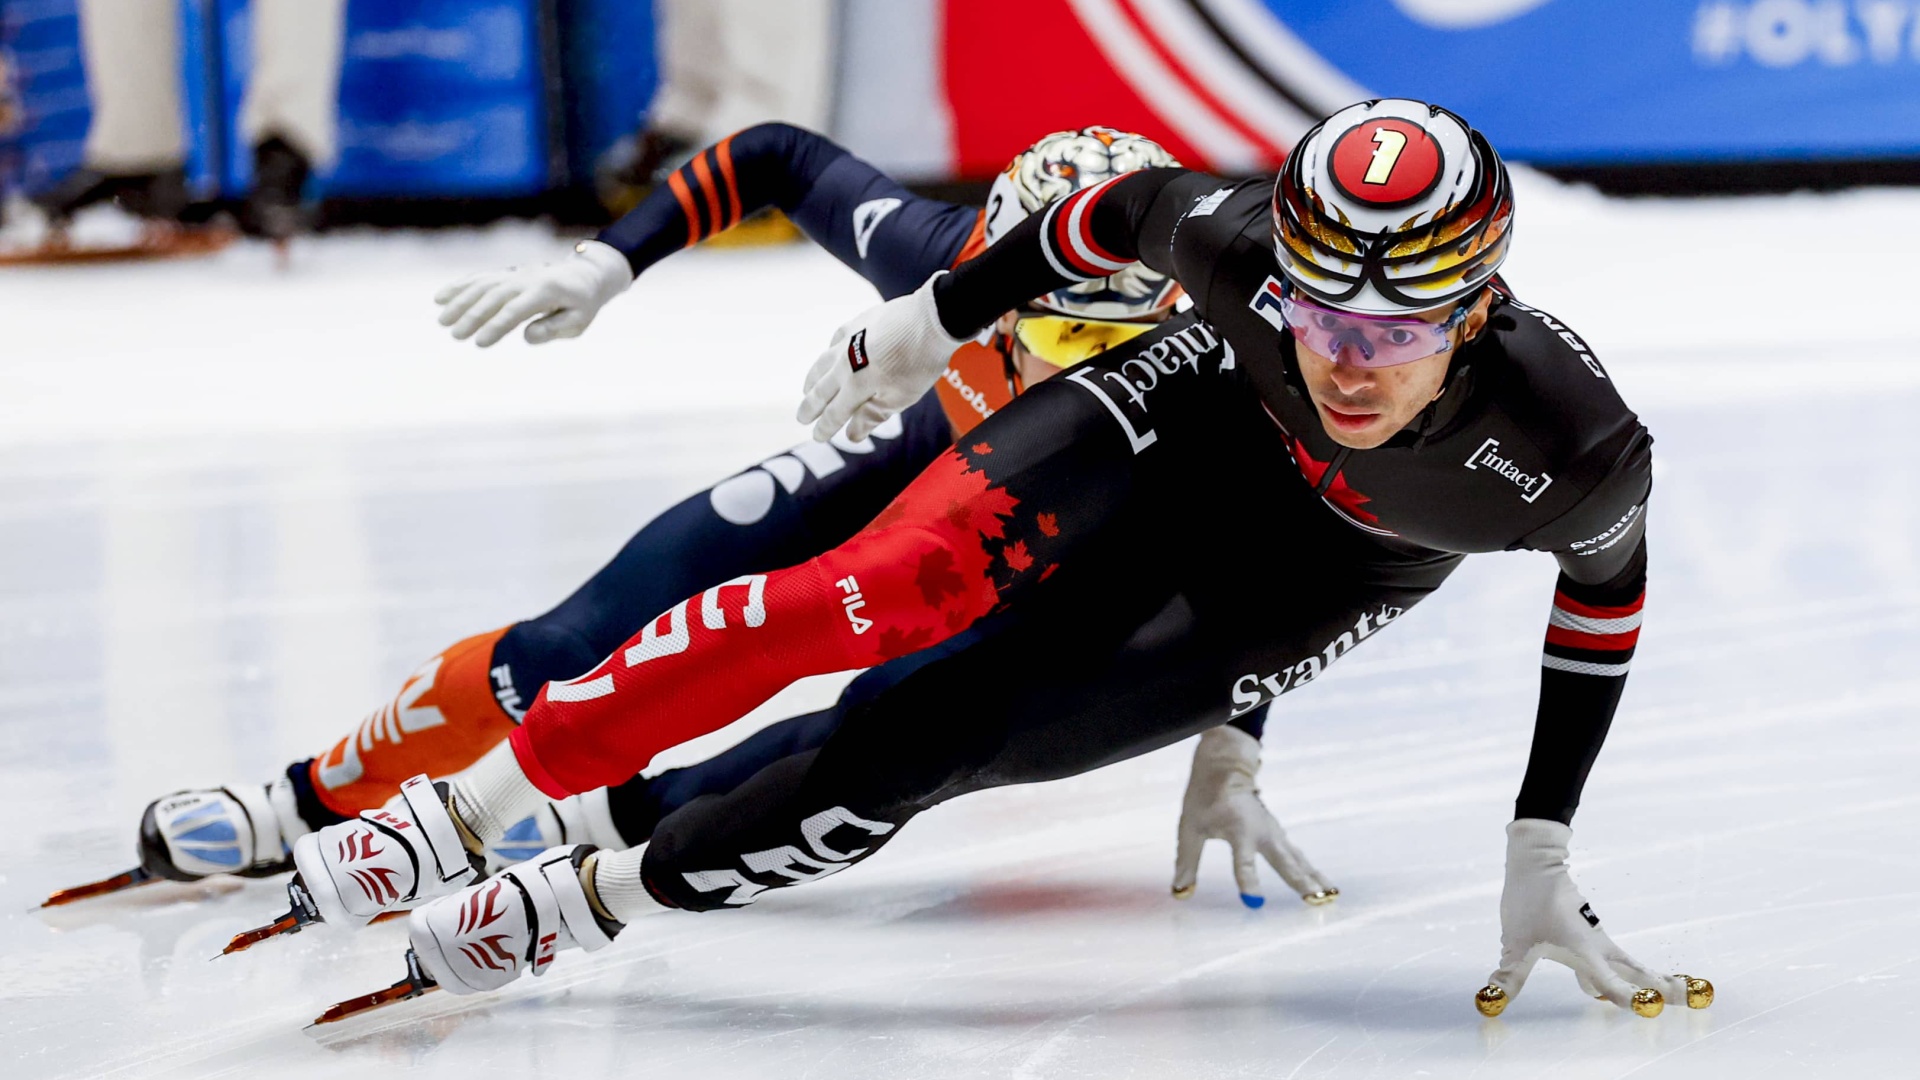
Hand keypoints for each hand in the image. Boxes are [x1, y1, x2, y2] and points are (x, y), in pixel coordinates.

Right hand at [435, 240, 632, 346]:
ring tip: (442, 321)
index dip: (497, 326)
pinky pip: (481, 278)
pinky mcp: (506, 273)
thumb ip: (554, 329)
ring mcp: (515, 274)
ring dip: (460, 301)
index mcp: (546, 292)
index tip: (479, 343)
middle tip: (455, 335)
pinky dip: (460, 286)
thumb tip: (527, 336)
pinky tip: (441, 297)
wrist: (585, 275)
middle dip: (473, 315)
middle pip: (494, 296)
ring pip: (483, 285)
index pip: (516, 310)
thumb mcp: (578, 321)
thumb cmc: (582, 305)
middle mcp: (527, 279)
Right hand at [796, 272, 965, 441]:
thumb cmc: (919, 363)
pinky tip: (829, 356)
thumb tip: (851, 434)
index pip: (835, 412)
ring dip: (812, 380)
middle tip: (801, 418)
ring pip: (822, 364)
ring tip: (806, 390)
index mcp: (857, 385)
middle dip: (811, 407)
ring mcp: (849, 340)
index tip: (817, 436)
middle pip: (822, 389)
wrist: (931, 318)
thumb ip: (873, 416)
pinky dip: (828, 354)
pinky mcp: (858, 323)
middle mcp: (846, 362)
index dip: (825, 427)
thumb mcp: (901, 397)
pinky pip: (835, 341)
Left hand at [1171, 726, 1336, 907]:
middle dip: (1300, 881)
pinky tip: (1323, 885)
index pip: (1243, 861)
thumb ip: (1187, 861)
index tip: (1254, 902)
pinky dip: (1311, 870)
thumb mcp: (1190, 828)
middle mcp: (1262, 832)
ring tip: (1330, 896)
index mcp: (1238, 830)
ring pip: (1297, 859)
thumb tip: (1180, 892)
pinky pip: (1298, 856)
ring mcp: (1274, 832)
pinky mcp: (1278, 834)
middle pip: (1284, 861)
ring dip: (1313, 877)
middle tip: (1315, 900)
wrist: (1225, 769)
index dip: (1248, 881)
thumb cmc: (1205, 797)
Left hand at [1478, 818, 1703, 1016]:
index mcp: (1584, 952)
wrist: (1537, 864)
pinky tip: (1645, 980)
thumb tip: (1490, 1001)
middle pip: (1638, 974)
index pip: (1609, 984)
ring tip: (1685, 992)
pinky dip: (1640, 972)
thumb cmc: (1528, 902)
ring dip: (1657, 979)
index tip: (1647, 1009)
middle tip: (1694, 1000)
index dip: (1627, 999)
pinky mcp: (1595, 936)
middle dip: (1664, 988)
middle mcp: (1598, 949)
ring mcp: (1600, 941)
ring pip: (1634, 966)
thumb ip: (1509, 976)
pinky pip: (1623, 960)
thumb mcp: (1515, 944)